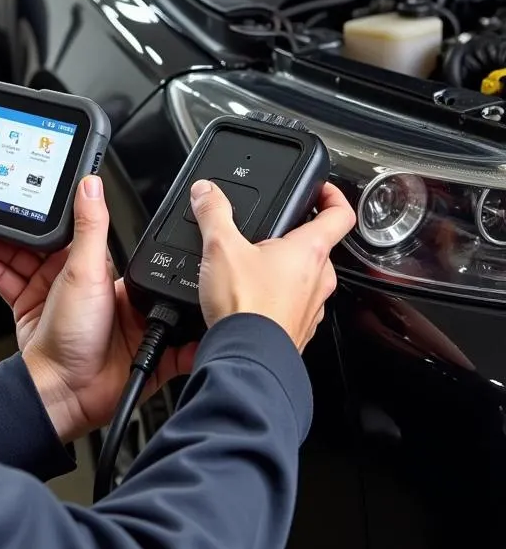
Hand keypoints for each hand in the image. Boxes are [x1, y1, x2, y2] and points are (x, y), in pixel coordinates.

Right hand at [0, 176, 196, 441]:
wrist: (63, 392)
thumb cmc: (92, 345)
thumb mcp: (92, 273)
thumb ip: (92, 226)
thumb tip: (94, 187)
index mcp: (96, 265)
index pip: (70, 223)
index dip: (50, 207)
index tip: (31, 188)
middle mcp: (73, 277)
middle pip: (37, 237)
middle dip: (13, 223)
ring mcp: (48, 291)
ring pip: (15, 253)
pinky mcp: (27, 305)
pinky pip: (1, 275)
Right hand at [190, 180, 356, 351]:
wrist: (247, 358)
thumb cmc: (246, 306)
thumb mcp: (220, 247)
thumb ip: (213, 213)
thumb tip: (207, 191)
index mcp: (310, 251)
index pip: (340, 214)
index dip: (334, 196)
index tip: (322, 190)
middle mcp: (319, 279)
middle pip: (316, 247)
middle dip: (292, 239)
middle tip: (267, 235)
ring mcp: (312, 307)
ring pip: (304, 279)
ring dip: (282, 272)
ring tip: (250, 271)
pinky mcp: (298, 330)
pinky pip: (291, 306)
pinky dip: (274, 300)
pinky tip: (247, 301)